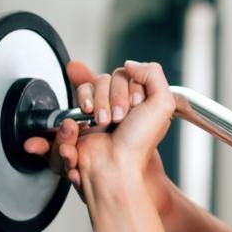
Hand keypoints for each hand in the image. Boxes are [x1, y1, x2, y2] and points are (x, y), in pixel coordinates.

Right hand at [22, 59, 176, 206]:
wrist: (115, 168)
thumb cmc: (139, 143)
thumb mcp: (162, 104)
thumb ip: (153, 74)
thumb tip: (130, 64)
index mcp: (137, 101)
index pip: (125, 74)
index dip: (129, 88)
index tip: (135, 107)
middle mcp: (118, 105)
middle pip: (104, 79)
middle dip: (112, 98)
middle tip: (118, 119)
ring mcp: (97, 113)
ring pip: (87, 88)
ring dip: (96, 105)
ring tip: (102, 124)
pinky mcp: (78, 124)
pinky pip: (69, 107)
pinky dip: (74, 117)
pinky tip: (81, 129)